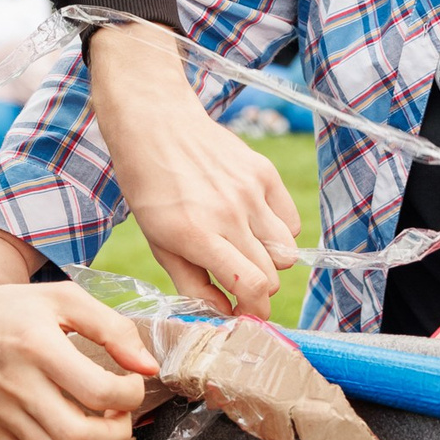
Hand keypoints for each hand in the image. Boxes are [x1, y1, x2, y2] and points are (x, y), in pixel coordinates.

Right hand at [0, 278, 157, 439]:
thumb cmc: (4, 310)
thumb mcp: (60, 299)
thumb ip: (111, 327)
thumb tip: (147, 366)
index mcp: (39, 348)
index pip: (99, 391)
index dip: (130, 393)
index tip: (131, 382)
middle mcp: (20, 387)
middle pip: (80, 437)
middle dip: (118, 433)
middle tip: (121, 414)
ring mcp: (4, 418)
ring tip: (104, 430)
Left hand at [84, 22, 301, 318]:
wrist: (155, 125)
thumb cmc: (150, 189)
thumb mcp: (159, 244)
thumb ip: (192, 284)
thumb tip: (223, 314)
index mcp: (197, 235)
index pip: (251, 287)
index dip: (254, 311)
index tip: (246, 314)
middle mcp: (230, 214)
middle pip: (272, 275)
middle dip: (259, 291)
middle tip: (242, 286)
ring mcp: (251, 191)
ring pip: (287, 251)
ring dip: (270, 262)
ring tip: (245, 252)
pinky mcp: (264, 173)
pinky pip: (290, 221)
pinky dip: (278, 232)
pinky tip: (253, 225)